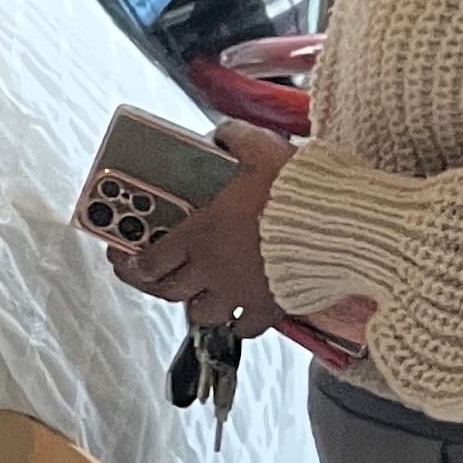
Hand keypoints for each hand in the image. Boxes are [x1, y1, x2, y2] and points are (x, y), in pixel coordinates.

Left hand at [114, 118, 292, 334]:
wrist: (340, 226)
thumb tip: (223, 132)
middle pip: (169, 291)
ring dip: (197, 306)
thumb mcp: (260, 150)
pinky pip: (247, 329)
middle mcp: (212, 269)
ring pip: (202, 315)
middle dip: (158, 286)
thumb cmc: (297, 189)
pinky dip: (240, 325)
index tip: (123, 258)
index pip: (150, 260)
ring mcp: (240, 293)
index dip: (131, 263)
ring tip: (200, 296)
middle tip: (155, 280)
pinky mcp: (271, 309)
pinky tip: (241, 316)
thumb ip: (234, 138)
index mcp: (199, 234)